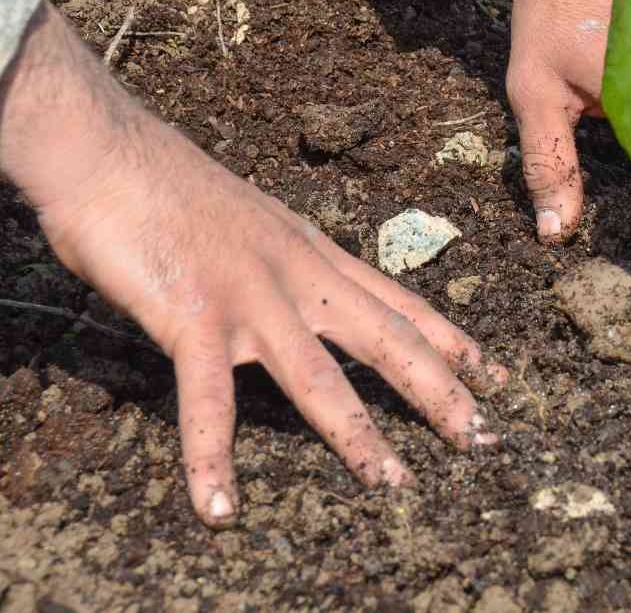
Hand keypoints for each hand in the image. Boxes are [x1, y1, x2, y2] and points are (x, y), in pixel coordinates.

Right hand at [0, 4, 506, 526]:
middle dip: (441, 391)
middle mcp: (299, 276)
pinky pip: (208, 400)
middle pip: (388, 339)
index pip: (400, 302)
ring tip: (395, 484)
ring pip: (321, 377)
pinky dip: (211, 458)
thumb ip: (281, 263)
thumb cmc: (169, 185)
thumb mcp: (253, 223)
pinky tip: (220, 507)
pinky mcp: (194, 318)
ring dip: (360, 436)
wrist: (109, 150)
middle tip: (485, 438)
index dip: (450, 340)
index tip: (495, 372)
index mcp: (314, 252)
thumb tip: (294, 293)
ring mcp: (251, 298)